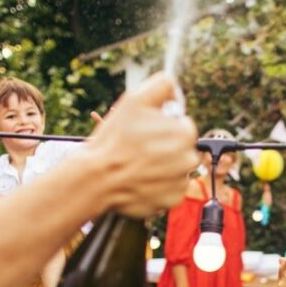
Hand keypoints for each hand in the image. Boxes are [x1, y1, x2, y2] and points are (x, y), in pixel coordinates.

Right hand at [87, 73, 198, 217]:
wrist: (97, 178)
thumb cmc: (114, 140)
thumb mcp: (135, 100)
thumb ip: (161, 86)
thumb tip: (173, 85)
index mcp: (185, 133)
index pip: (182, 125)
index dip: (163, 126)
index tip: (146, 131)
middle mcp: (188, 159)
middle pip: (181, 147)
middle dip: (165, 146)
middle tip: (140, 148)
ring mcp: (180, 182)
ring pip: (176, 168)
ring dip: (163, 166)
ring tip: (138, 164)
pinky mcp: (171, 200)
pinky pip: (170, 188)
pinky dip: (158, 185)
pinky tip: (141, 179)